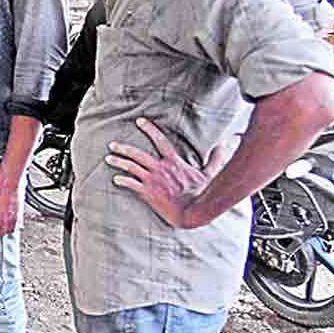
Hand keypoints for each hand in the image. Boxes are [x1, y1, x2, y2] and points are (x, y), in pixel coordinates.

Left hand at [106, 118, 220, 228]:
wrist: (194, 211)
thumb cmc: (202, 193)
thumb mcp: (210, 173)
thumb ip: (214, 159)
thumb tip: (224, 145)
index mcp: (174, 162)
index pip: (160, 141)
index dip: (149, 129)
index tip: (139, 121)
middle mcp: (160, 168)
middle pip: (137, 154)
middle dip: (123, 148)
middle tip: (112, 144)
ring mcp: (153, 180)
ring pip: (131, 167)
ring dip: (118, 162)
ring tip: (108, 158)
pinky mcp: (148, 193)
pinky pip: (131, 185)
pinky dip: (122, 181)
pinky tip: (115, 179)